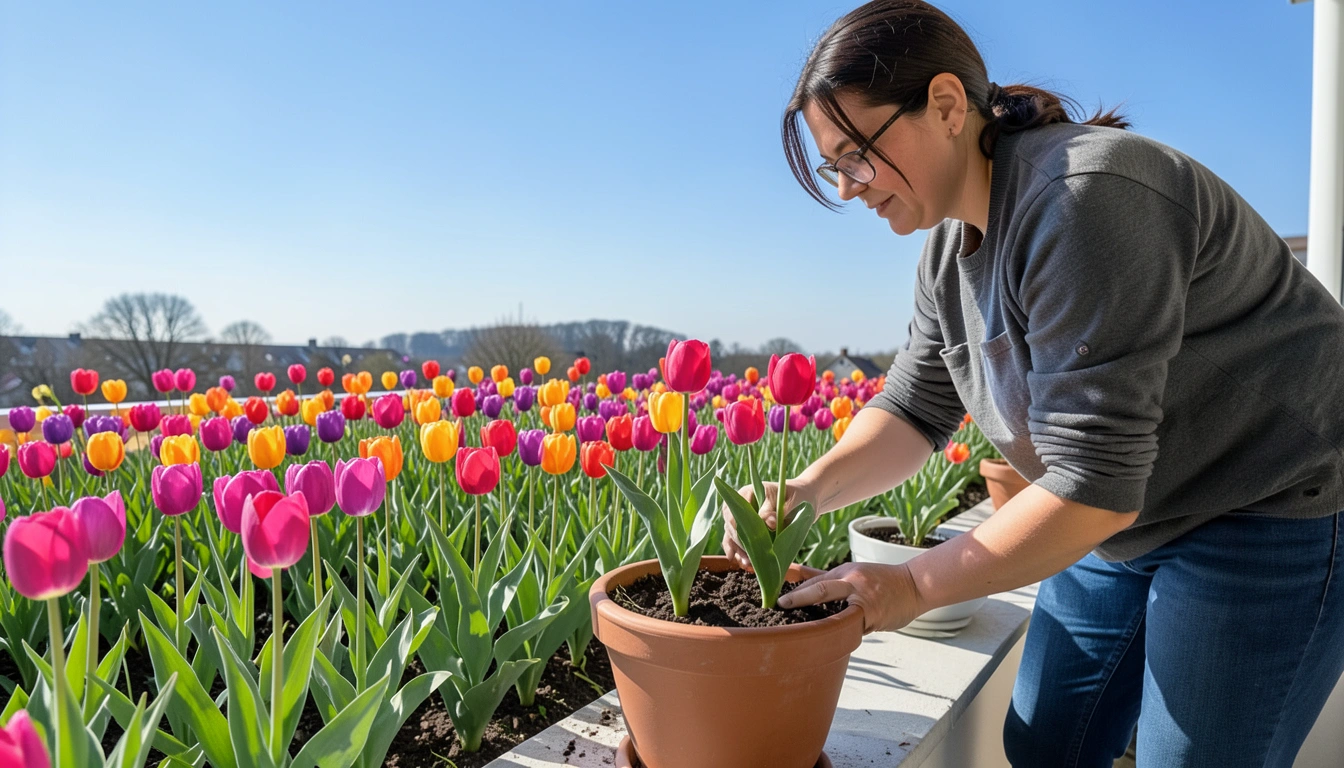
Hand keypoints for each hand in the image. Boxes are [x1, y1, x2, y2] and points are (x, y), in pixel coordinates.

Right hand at [721, 480, 814, 570]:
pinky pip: (738, 542)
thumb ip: (775, 510)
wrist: (804, 502)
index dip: (738, 524)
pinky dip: (740, 552)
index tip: (748, 538)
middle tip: (749, 555)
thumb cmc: (795, 497)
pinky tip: (744, 562)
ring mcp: (744, 519)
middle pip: (731, 524)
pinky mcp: (749, 531)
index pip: (734, 509)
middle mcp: (741, 506)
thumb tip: (768, 522)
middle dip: (739, 542)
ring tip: (747, 563)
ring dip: (739, 550)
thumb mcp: (788, 501)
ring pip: (733, 535)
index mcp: (747, 493)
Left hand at [777, 562, 923, 634]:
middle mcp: (853, 583)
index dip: (797, 590)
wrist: (915, 585)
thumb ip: (831, 580)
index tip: (779, 599)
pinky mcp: (873, 617)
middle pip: (822, 589)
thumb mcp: (855, 572)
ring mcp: (864, 601)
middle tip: (782, 604)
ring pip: (836, 616)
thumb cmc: (882, 580)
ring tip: (805, 635)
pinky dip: (844, 634)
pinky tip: (835, 641)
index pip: (817, 580)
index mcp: (846, 572)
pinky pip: (852, 629)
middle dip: (800, 597)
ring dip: (822, 626)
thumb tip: (800, 579)